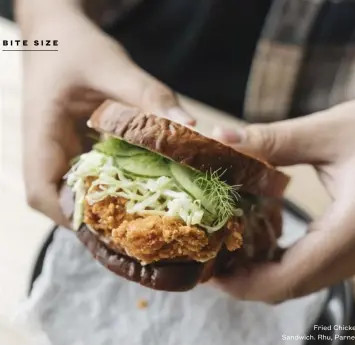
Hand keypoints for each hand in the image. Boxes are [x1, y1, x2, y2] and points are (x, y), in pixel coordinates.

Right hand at [20, 4, 193, 225]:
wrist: (57, 35)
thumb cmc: (76, 48)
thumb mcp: (112, 66)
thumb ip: (149, 96)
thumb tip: (190, 127)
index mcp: (40, 134)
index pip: (42, 193)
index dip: (75, 218)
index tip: (116, 228)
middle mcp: (45, 152)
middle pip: (64, 202)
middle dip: (101, 221)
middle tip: (146, 229)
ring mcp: (59, 153)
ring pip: (77, 194)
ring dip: (109, 207)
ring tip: (149, 217)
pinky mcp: (73, 149)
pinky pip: (89, 178)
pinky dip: (113, 187)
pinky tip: (142, 187)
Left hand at [212, 100, 354, 302]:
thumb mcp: (332, 131)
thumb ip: (274, 140)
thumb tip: (221, 138)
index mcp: (352, 230)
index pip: (290, 278)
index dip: (243, 283)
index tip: (210, 271)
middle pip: (289, 286)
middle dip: (244, 279)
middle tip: (209, 255)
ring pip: (299, 279)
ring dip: (258, 271)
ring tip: (225, 246)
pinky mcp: (352, 243)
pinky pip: (310, 264)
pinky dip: (277, 259)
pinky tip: (257, 236)